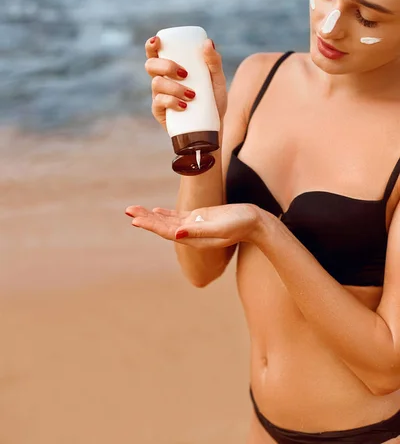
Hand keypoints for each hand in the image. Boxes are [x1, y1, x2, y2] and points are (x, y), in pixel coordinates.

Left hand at [125, 203, 260, 248]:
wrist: (254, 222)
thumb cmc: (239, 225)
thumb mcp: (219, 228)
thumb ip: (198, 231)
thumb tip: (177, 233)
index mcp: (193, 237)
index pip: (167, 231)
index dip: (151, 225)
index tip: (135, 221)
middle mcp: (190, 233)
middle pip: (163, 225)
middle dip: (145, 219)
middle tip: (127, 211)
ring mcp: (194, 224)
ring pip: (167, 220)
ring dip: (150, 216)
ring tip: (134, 211)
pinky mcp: (199, 217)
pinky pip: (177, 216)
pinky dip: (165, 213)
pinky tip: (155, 211)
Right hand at [144, 35, 226, 130]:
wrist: (213, 126)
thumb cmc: (213, 100)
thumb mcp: (217, 79)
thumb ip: (214, 61)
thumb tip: (207, 42)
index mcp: (171, 69)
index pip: (155, 53)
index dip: (151, 45)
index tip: (157, 41)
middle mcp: (162, 80)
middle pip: (151, 65)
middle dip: (166, 66)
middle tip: (184, 73)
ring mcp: (159, 96)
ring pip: (157, 83)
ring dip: (174, 87)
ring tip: (192, 95)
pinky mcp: (160, 112)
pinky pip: (159, 102)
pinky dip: (172, 102)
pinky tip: (184, 106)